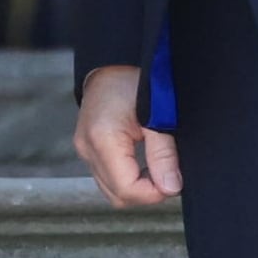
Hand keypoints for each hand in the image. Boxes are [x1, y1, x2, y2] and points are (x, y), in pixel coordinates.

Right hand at [75, 65, 182, 207]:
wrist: (113, 62)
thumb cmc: (137, 82)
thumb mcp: (157, 116)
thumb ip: (163, 154)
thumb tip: (170, 188)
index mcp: (103, 139)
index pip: (127, 189)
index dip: (153, 193)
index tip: (173, 182)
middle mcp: (87, 148)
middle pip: (118, 195)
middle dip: (146, 193)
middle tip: (168, 174)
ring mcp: (83, 150)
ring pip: (111, 190)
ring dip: (136, 187)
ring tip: (156, 167)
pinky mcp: (86, 149)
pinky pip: (106, 178)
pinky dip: (126, 178)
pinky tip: (143, 164)